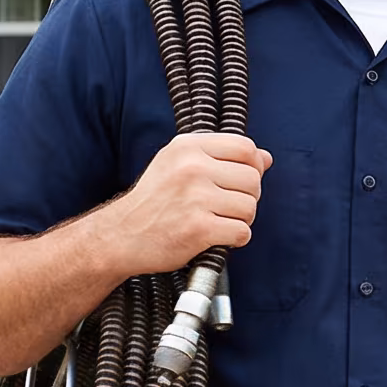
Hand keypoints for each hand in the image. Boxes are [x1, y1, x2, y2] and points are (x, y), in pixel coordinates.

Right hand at [89, 133, 270, 277]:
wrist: (121, 235)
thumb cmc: (153, 201)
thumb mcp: (178, 165)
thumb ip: (221, 157)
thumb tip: (266, 158)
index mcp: (187, 147)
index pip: (246, 147)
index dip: (252, 166)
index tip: (240, 180)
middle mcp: (192, 168)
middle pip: (253, 179)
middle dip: (247, 196)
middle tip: (225, 206)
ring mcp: (195, 198)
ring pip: (250, 207)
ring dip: (241, 219)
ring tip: (218, 221)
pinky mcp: (198, 228)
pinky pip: (242, 232)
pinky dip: (235, 238)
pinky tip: (216, 236)